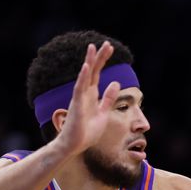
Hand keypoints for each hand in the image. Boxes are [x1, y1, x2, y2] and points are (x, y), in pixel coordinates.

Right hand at [52, 42, 121, 156]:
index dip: (103, 61)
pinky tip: (86, 67)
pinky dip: (83, 78)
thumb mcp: (103, 113)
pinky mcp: (76, 106)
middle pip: (93, 71)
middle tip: (107, 43)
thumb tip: (116, 83)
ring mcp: (80, 98)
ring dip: (89, 62)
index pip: (98, 74)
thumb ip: (108, 98)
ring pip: (85, 76)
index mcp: (92, 95)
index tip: (110, 48)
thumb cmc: (87, 131)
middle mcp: (84, 93)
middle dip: (99, 57)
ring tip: (92, 47)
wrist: (75, 146)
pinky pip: (79, 89)